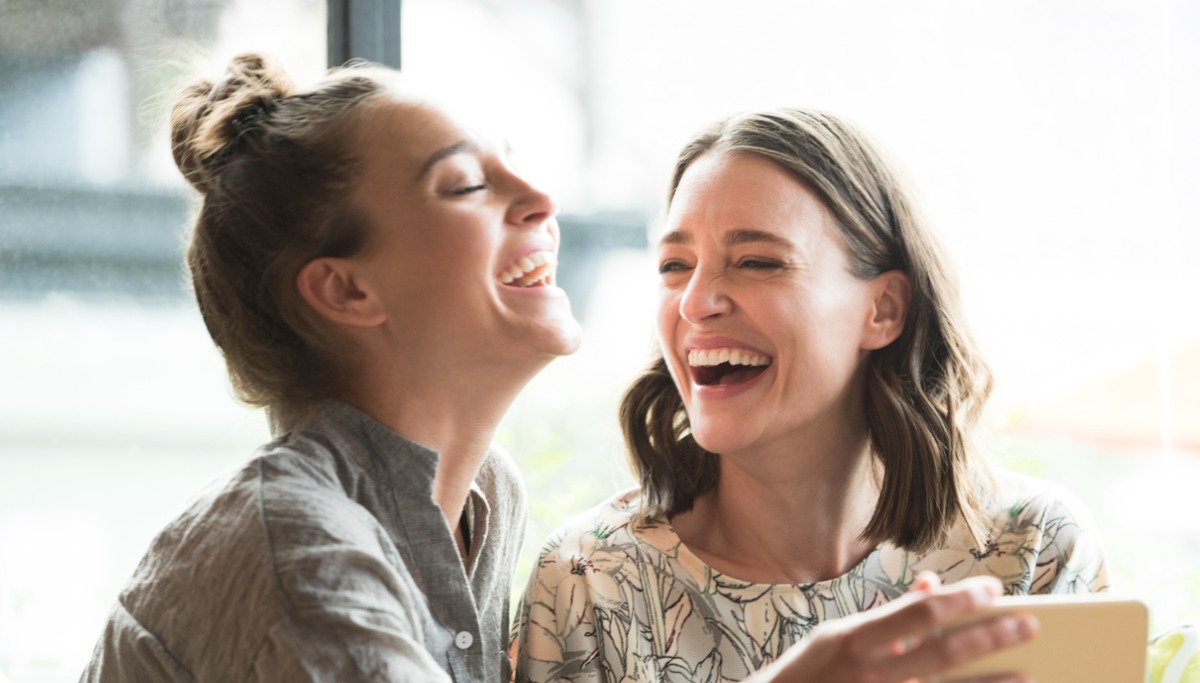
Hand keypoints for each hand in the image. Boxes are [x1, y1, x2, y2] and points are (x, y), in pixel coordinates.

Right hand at [748, 572, 1038, 682]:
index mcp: (856, 639)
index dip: (961, 600)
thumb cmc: (809, 674)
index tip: (994, 591)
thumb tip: (932, 586)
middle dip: (990, 637)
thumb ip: (888, 617)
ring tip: (1027, 675)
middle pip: (944, 652)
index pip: (919, 612)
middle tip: (1029, 626)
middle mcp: (870, 673)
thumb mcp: (838, 636)